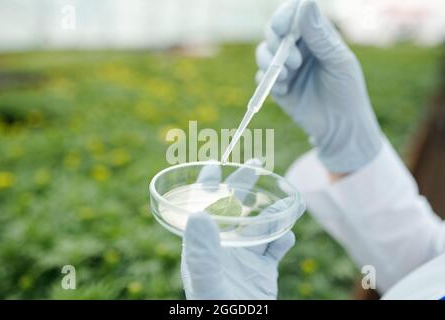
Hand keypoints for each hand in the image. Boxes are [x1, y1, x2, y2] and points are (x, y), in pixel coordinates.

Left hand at [180, 161, 295, 298]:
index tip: (214, 164)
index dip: (207, 185)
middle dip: (243, 186)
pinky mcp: (262, 270)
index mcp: (205, 246)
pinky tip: (285, 239)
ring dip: (272, 212)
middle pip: (234, 209)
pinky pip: (274, 248)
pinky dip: (282, 239)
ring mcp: (244, 257)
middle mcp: (224, 247)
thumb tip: (199, 214)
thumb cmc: (217, 310)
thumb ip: (203, 253)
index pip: (203, 208)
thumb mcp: (208, 284)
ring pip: (260, 226)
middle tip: (255, 165)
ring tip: (286, 202)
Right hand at [256, 0, 382, 172]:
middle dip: (277, 43)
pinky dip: (268, 81)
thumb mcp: (337, 61)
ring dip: (270, 62)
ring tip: (287, 76)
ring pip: (263, 52)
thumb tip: (305, 2)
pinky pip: (261, 76)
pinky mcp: (276, 85)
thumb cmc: (346, 90)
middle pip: (273, 31)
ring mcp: (285, 66)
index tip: (280, 26)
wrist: (340, 126)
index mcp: (316, 35)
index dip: (284, 15)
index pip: (294, 14)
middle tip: (294, 62)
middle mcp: (298, 47)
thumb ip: (319, 35)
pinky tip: (284, 90)